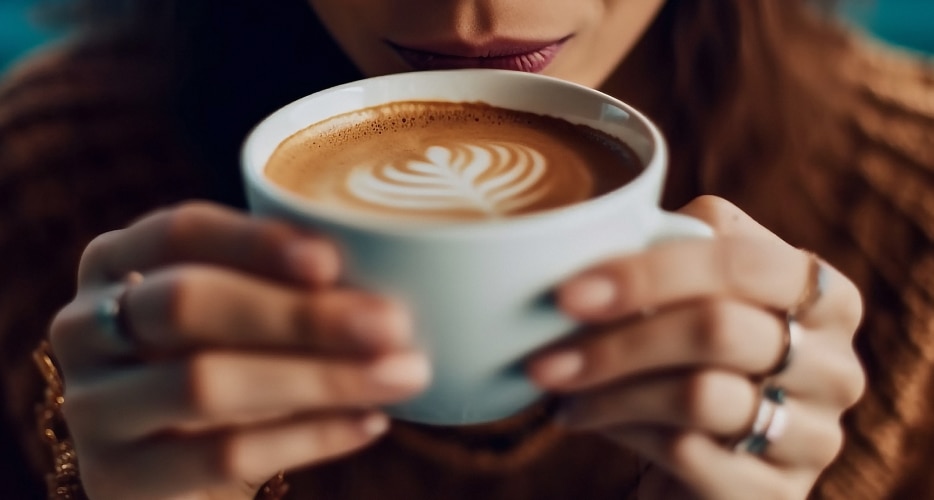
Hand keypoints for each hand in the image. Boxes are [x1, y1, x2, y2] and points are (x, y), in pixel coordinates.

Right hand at [49, 202, 430, 499]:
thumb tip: (394, 273)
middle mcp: (85, 326)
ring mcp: (92, 406)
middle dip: (297, 314)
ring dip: (318, 377)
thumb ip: (293, 286)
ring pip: (204, 383)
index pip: (178, 232)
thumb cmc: (233, 365)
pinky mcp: (115, 478)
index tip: (332, 260)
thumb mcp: (250, 315)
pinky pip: (221, 454)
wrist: (183, 470)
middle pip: (186, 304)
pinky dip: (309, 437)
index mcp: (117, 262)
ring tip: (401, 373)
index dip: (254, 242)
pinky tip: (371, 422)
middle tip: (392, 323)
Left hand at [528, 196, 864, 499]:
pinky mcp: (781, 492)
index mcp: (823, 294)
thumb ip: (671, 252)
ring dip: (609, 391)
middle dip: (617, 340)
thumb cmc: (693, 359)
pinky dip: (623, 431)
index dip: (649, 272)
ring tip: (556, 387)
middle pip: (717, 329)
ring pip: (699, 396)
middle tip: (545, 355)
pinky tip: (587, 419)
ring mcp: (815, 435)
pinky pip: (689, 453)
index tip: (569, 292)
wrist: (712, 462)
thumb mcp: (693, 297)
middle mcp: (834, 364)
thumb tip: (596, 230)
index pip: (741, 263)